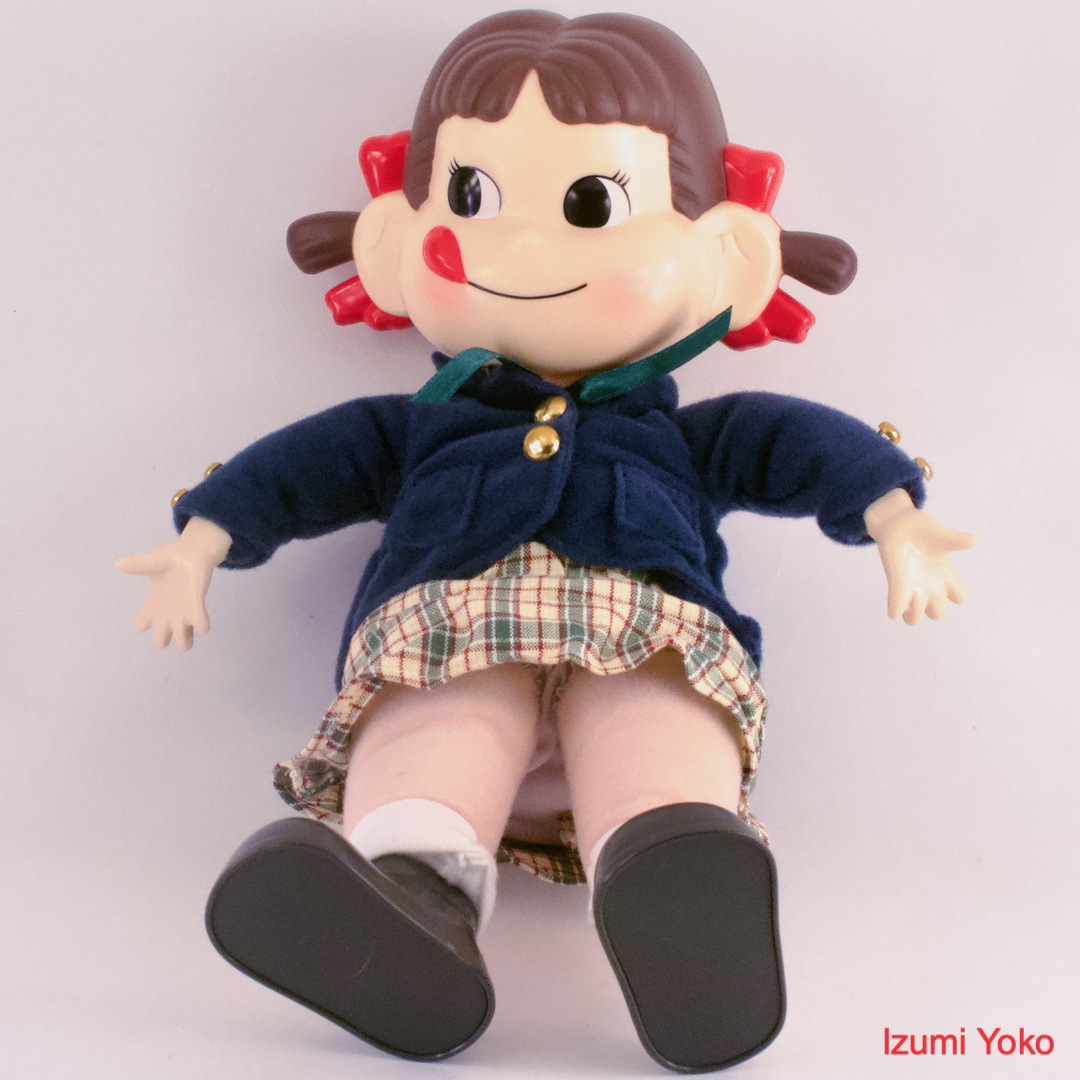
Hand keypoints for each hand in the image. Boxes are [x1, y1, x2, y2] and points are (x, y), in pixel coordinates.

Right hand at [116, 517, 230, 649]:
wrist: (193, 553)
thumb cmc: (170, 560)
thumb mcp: (150, 562)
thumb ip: (136, 564)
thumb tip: (119, 564)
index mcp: (153, 605)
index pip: (142, 623)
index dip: (142, 624)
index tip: (145, 621)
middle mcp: (168, 613)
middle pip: (161, 638)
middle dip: (163, 638)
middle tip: (166, 627)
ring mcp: (184, 612)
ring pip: (183, 639)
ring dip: (184, 640)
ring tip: (186, 632)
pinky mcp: (199, 606)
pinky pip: (199, 622)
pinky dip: (200, 625)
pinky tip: (201, 624)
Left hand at [864, 489, 976, 624]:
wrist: (900, 525)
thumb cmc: (924, 531)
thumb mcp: (942, 536)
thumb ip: (957, 540)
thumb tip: (975, 540)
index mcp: (946, 575)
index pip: (960, 596)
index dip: (957, 595)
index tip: (948, 580)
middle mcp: (931, 585)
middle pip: (938, 613)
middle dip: (934, 608)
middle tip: (926, 589)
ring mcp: (912, 588)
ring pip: (916, 618)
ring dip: (914, 613)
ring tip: (911, 596)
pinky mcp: (895, 586)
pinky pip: (897, 608)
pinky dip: (896, 610)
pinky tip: (895, 608)